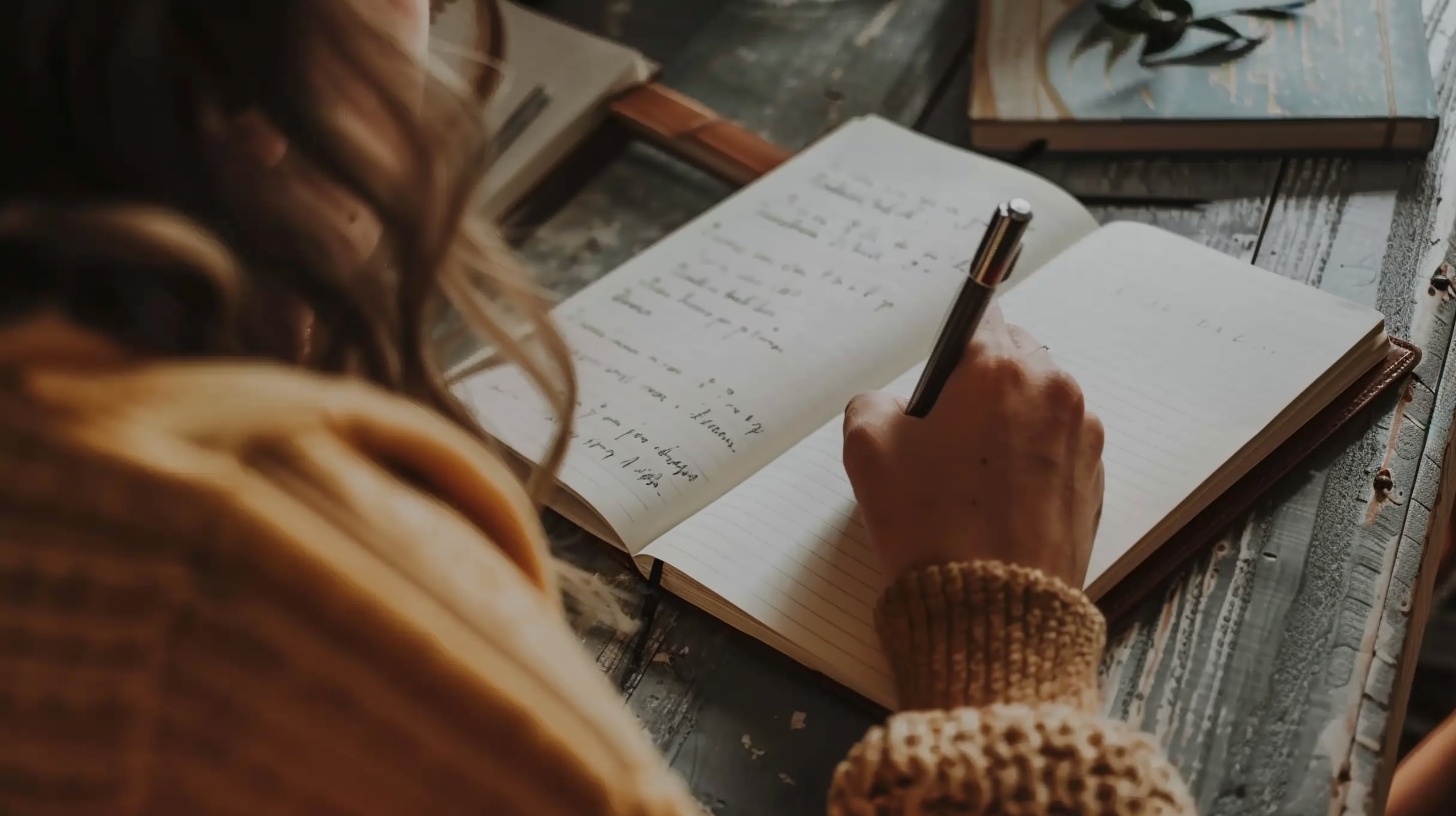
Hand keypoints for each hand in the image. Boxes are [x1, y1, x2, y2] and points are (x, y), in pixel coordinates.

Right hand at [842, 305, 1103, 587]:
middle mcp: (1053, 389)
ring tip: (969, 475)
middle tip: (942, 432)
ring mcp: (1082, 434)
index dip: (952, 338)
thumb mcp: (867, 449)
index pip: (980, 312)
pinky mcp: (1095, 477)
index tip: (941, 366)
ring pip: (1037, 402)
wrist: (992, 612)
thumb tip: (894, 405)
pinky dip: (1031, 459)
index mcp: (999, 366)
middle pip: (1013, 356)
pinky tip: (997, 499)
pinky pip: (1057, 446)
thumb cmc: (931, 527)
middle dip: (979, 383)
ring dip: (1007, 420)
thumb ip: (874, 402)